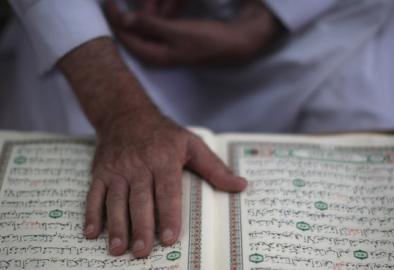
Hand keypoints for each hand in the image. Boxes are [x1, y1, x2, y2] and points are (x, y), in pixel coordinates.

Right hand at [84, 107, 246, 257]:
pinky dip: (92, 214)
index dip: (168, 215)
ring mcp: (117, 169)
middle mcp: (139, 165)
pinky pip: (94, 194)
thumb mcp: (193, 144)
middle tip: (142, 252)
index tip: (169, 237)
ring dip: (116, 226)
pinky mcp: (100, 172)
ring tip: (118, 249)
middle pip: (140, 200)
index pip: (168, 191)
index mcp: (164, 159)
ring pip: (116, 201)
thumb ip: (215, 168)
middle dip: (141, 227)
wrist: (126, 114)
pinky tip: (92, 232)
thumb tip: (240, 186)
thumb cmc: (164, 133)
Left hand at [104, 0, 283, 65]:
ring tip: (152, 0)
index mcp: (154, 55)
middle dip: (131, 12)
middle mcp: (157, 53)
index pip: (125, 37)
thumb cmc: (209, 40)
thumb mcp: (178, 32)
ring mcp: (166, 46)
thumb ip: (150, 25)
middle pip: (133, 31)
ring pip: (146, 25)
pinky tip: (161, 5)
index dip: (114, 18)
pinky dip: (157, 13)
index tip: (107, 0)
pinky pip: (158, 23)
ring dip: (145, 10)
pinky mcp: (174, 39)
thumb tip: (124, 20)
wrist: (236, 44)